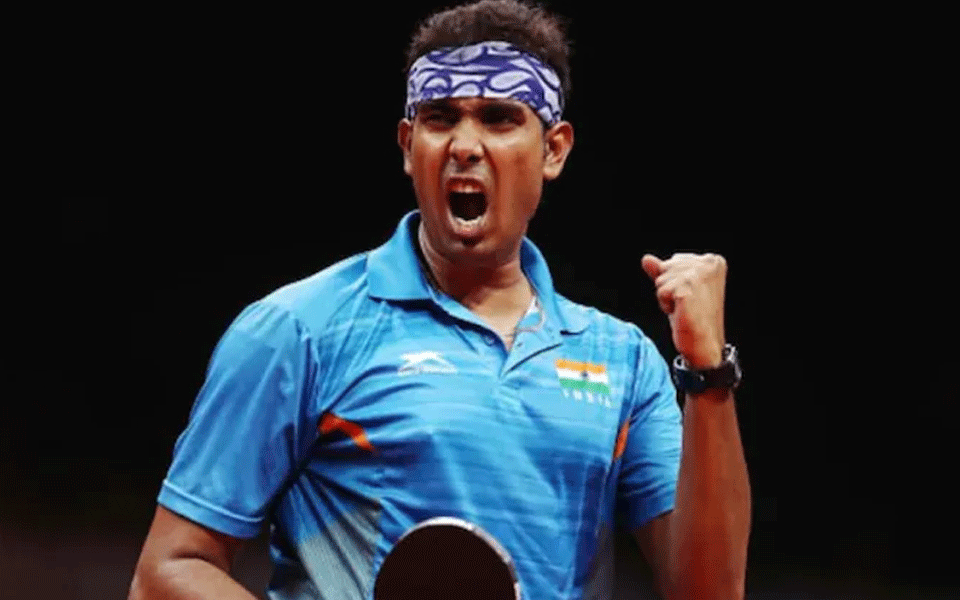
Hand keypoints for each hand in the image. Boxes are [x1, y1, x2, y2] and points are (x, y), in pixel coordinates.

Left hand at [641, 253, 727, 367]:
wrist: (703, 343)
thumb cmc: (694, 317)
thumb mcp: (678, 288)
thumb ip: (664, 270)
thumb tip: (646, 259)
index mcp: (713, 260)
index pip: (674, 261)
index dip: (674, 281)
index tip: (689, 296)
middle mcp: (708, 264)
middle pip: (666, 267)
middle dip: (669, 287)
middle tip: (686, 304)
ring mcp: (699, 275)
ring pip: (661, 279)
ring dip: (666, 297)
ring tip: (683, 308)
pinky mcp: (687, 288)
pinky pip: (661, 291)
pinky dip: (665, 304)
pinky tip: (680, 312)